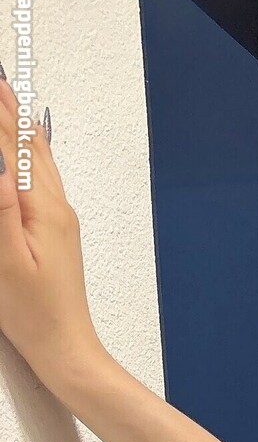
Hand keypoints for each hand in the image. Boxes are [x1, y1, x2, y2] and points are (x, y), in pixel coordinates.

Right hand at [0, 81, 105, 396]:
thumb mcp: (7, 260)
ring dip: (17, 122)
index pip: (9, 145)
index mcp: (42, 208)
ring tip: (4, 91)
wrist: (68, 350)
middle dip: (4, 106)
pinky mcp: (56, 230)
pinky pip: (40, 176)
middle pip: (26, 143)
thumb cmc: (34, 314)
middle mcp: (55, 205)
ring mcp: (59, 217)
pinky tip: (26, 143)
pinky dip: (27, 149)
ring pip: (37, 157)